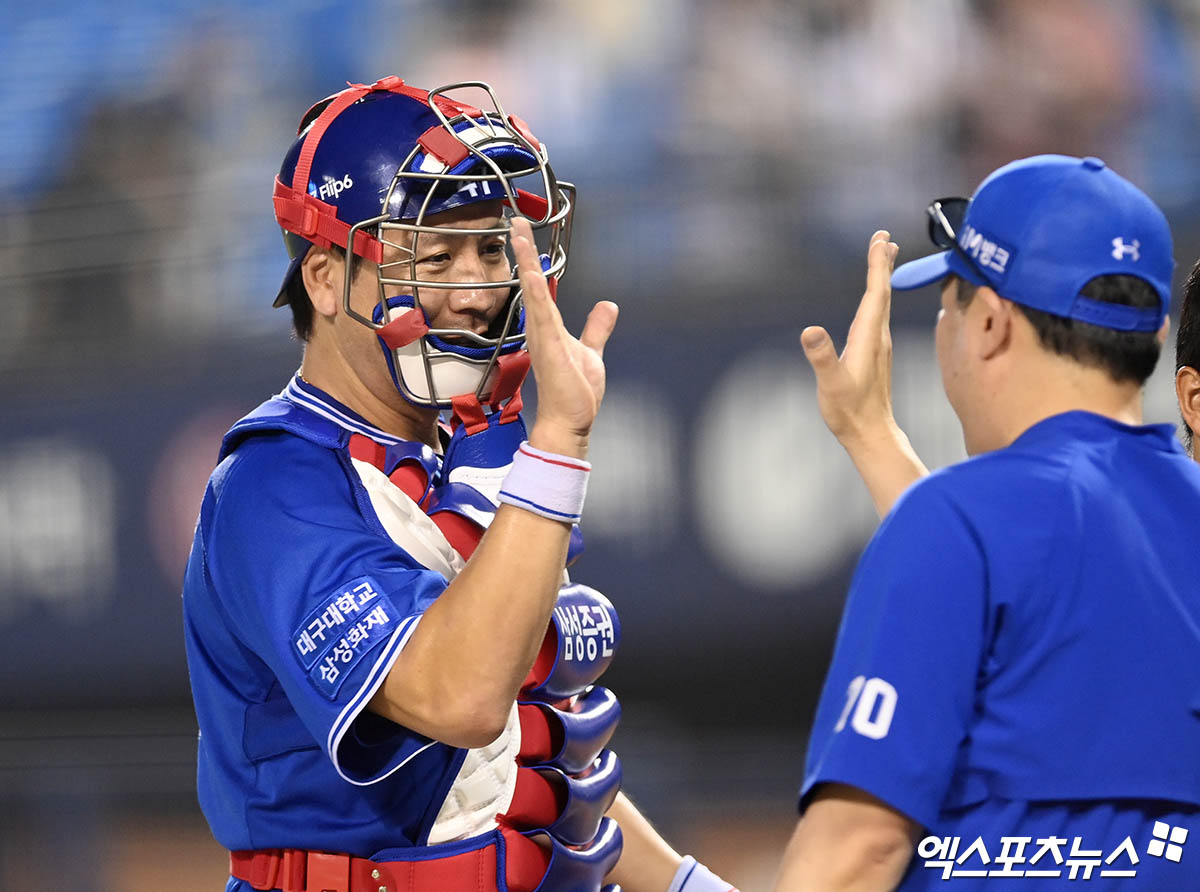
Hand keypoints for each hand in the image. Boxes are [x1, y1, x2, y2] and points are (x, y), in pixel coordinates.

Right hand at [510, 217, 617, 456]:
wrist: (570, 422)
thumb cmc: (574, 393)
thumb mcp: (591, 351)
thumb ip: (596, 327)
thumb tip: (608, 305)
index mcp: (549, 327)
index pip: (539, 286)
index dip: (532, 260)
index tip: (524, 234)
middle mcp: (542, 328)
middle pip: (530, 282)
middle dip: (524, 251)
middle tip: (514, 221)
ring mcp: (543, 337)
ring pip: (532, 292)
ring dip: (527, 262)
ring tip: (519, 235)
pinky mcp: (549, 348)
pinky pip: (541, 315)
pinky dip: (534, 293)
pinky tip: (530, 273)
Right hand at [801, 230, 899, 448]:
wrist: (871, 433)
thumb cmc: (849, 411)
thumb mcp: (831, 384)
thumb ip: (821, 357)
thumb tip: (809, 330)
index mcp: (868, 337)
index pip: (875, 293)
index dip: (877, 265)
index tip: (881, 239)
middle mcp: (878, 336)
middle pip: (883, 291)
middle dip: (882, 263)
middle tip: (884, 237)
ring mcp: (878, 345)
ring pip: (882, 303)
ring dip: (882, 278)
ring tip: (883, 258)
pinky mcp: (874, 353)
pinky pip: (878, 316)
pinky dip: (877, 297)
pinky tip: (874, 299)